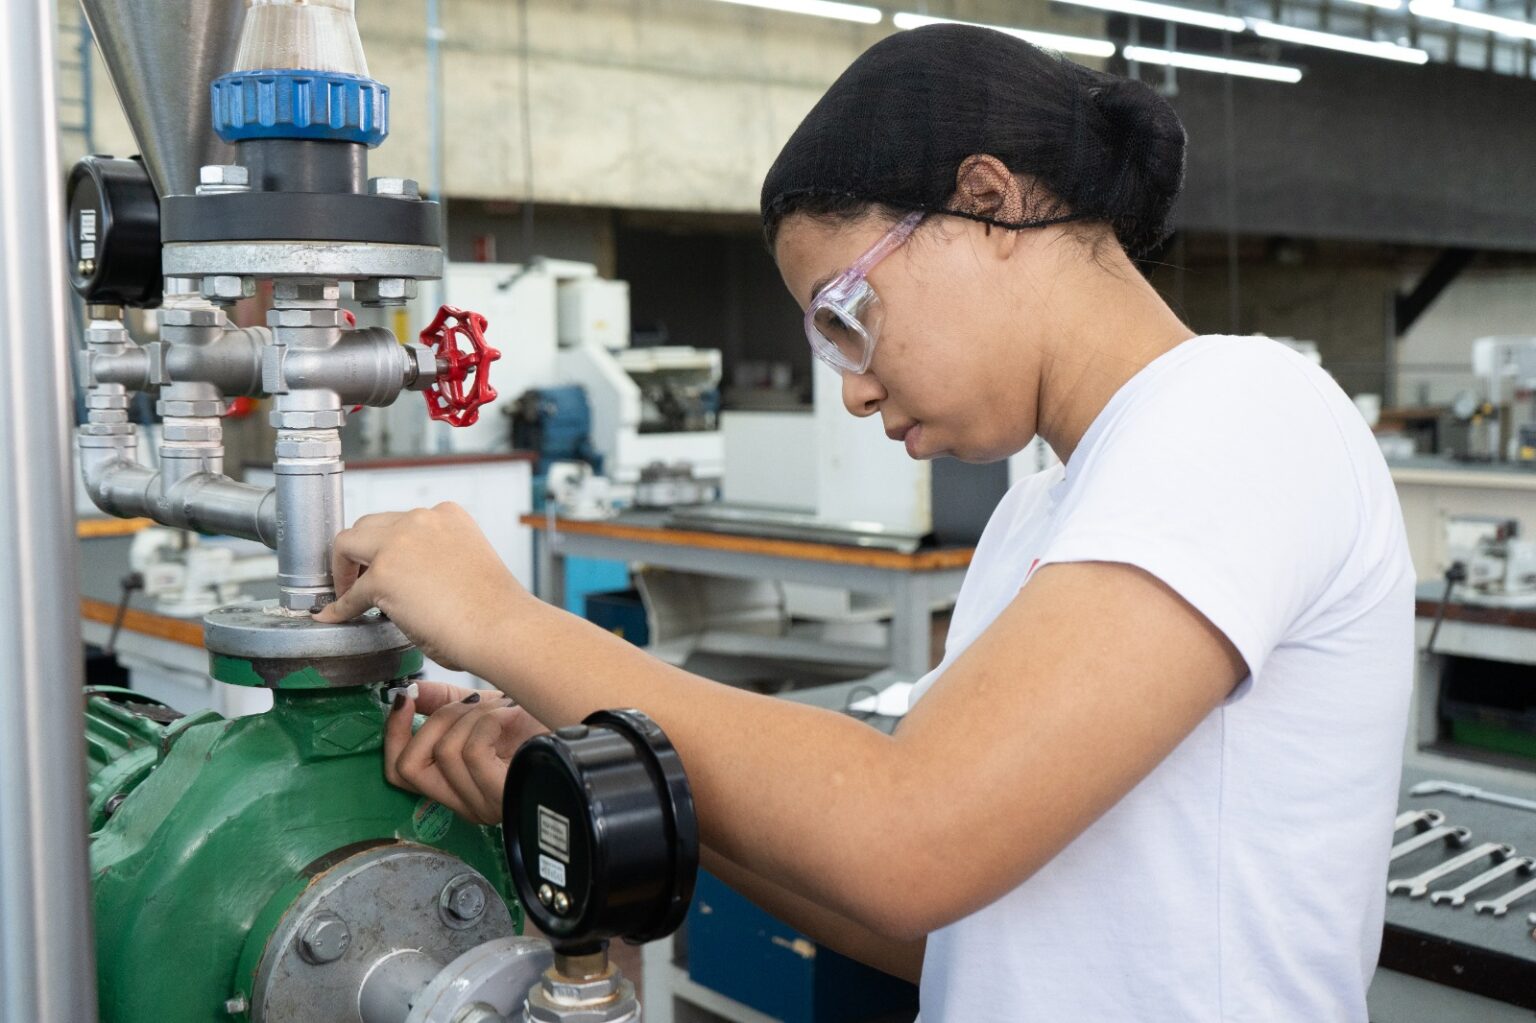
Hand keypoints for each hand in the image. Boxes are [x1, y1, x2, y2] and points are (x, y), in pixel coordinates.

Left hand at [313, 502, 526, 669]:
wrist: (501, 627)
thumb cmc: (493, 607)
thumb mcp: (464, 561)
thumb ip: (433, 558)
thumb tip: (408, 581)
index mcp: (447, 515)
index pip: (402, 521)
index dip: (388, 545)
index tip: (384, 563)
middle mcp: (420, 520)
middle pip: (368, 525)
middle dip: (360, 551)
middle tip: (358, 576)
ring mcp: (398, 544)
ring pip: (347, 543)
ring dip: (344, 568)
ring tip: (347, 591)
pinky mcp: (382, 576)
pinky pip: (350, 594)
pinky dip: (342, 607)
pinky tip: (338, 616)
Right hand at [384, 681, 549, 823]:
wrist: (581, 724)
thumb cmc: (536, 723)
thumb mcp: (482, 711)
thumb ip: (442, 703)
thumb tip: (406, 693)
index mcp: (456, 787)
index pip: (398, 773)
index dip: (393, 734)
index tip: (403, 699)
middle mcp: (465, 804)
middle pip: (409, 767)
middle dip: (431, 722)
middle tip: (468, 705)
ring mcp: (483, 804)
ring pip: (443, 751)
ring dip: (471, 717)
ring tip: (500, 710)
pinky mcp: (501, 794)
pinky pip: (470, 750)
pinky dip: (487, 722)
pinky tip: (508, 717)